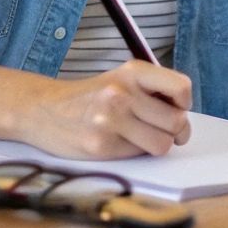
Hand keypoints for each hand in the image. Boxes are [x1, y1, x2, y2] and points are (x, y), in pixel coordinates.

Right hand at [25, 61, 192, 158]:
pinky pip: (139, 155)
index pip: (181, 88)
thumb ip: (152, 92)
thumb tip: (184, 120)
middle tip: (158, 129)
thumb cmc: (89, 98)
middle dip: (174, 131)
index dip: (184, 104)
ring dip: (155, 144)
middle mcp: (122, 93)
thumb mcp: (120, 80)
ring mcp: (111, 120)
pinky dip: (134, 152)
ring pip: (163, 144)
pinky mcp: (102, 145)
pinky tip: (117, 142)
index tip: (175, 108)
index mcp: (132, 72)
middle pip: (177, 122)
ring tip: (137, 137)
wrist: (42, 110)